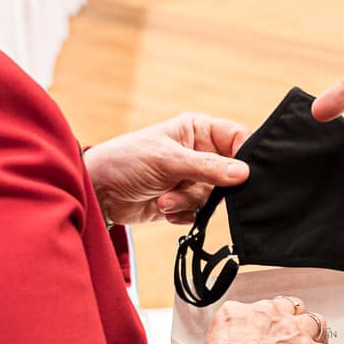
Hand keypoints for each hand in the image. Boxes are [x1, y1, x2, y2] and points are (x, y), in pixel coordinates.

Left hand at [84, 112, 249, 225]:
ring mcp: (192, 179)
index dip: (245, 154)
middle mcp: (199, 153)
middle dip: (209, 185)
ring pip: (213, 197)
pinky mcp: (183, 202)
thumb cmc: (127, 161)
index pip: (237, 137)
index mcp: (198, 130)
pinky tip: (162, 207)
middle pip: (230, 172)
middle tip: (192, 186)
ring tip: (164, 198)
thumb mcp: (168, 160)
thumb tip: (245, 173)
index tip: (245, 173)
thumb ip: (208, 168)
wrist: (98, 192)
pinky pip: (199, 213)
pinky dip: (182, 213)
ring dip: (188, 201)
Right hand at [201, 295, 337, 343]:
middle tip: (293, 341)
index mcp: (237, 315)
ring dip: (314, 340)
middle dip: (293, 322)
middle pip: (289, 308)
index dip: (268, 323)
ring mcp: (292, 332)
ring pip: (315, 323)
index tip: (268, 334)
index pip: (258, 308)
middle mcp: (267, 317)